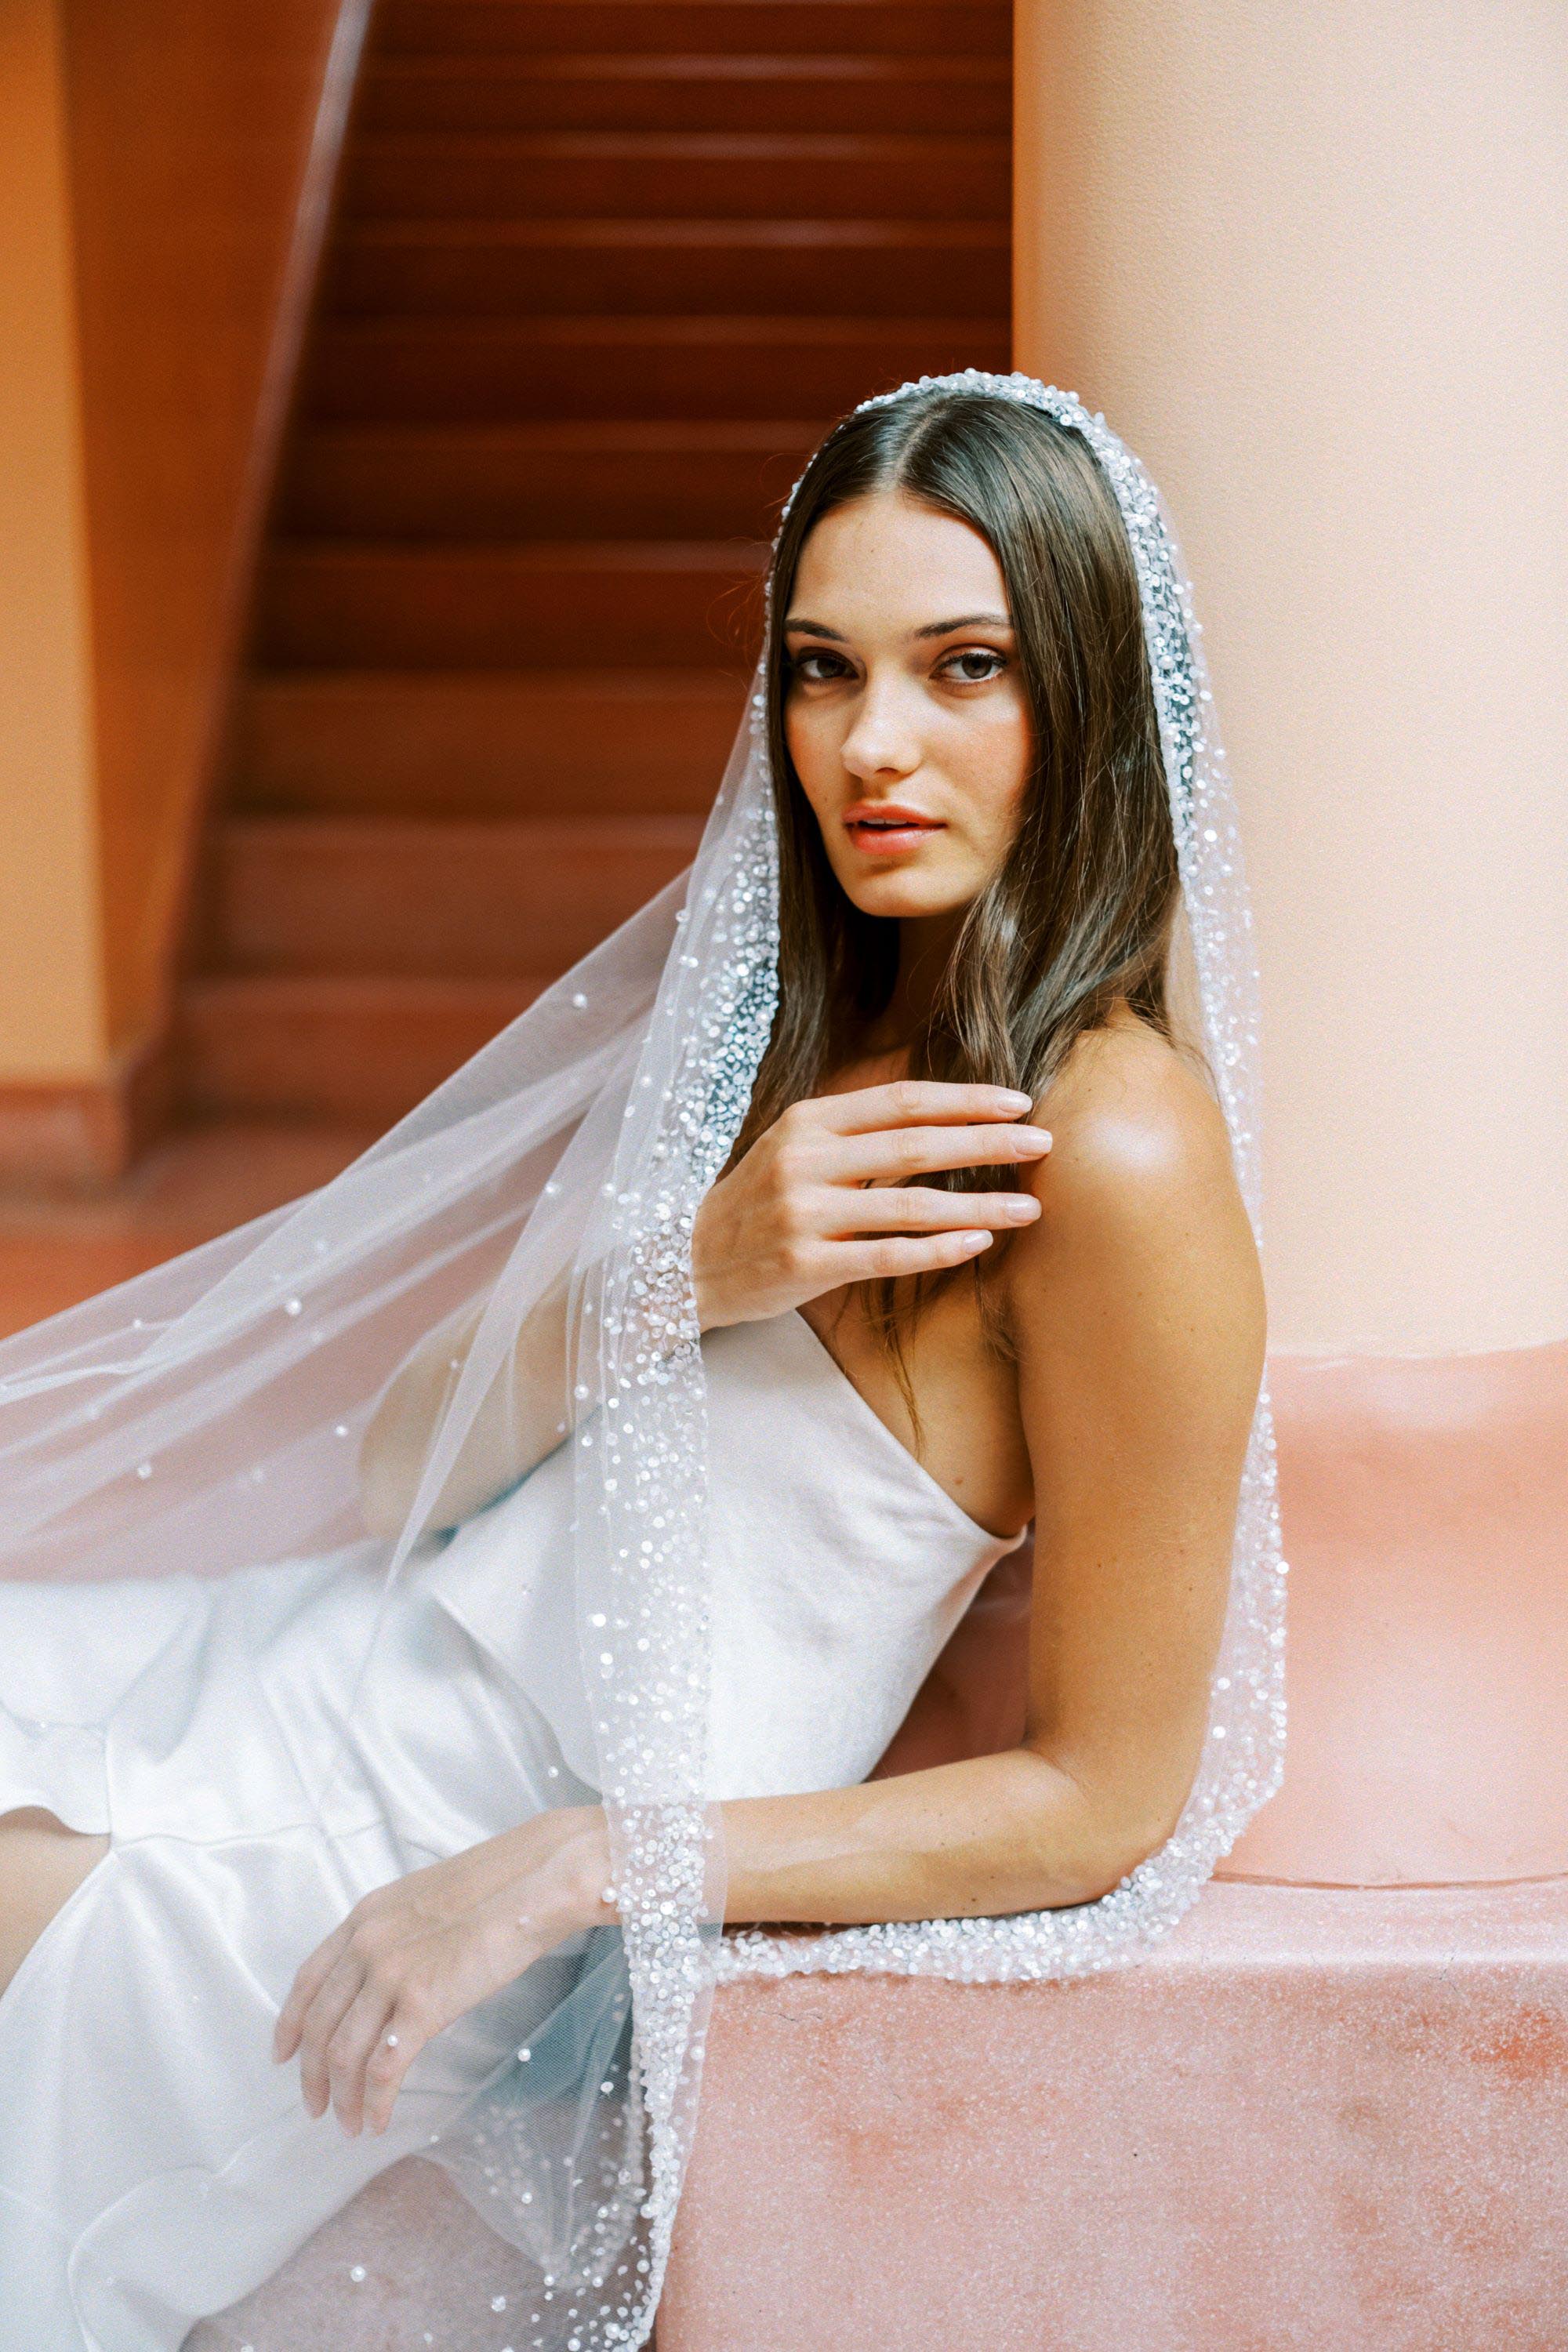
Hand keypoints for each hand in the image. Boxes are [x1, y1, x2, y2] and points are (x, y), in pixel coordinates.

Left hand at [273, 1807, 612, 2136]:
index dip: (291, 2025)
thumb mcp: (424, 1902)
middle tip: (318, 2109)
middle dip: (314, 2077)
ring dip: (344, 2099)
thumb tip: (388, 1981)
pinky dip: (376, 2101)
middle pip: (321, 2026)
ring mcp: (391, 1974)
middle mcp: (367, 1945)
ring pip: (345, 2055)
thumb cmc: (498, 1888)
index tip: (284, 2056)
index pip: (307, 1981)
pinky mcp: (423, 2003)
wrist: (535, 1880)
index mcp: (365, 1918)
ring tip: (352, 2125)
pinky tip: (380, 2119)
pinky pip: (384, 2067)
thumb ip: (395, 1937)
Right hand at [691, 1080, 1050, 1329]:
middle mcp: (804, 1161)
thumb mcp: (793, 1149)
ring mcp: (803, 1214)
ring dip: (979, 1204)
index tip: (1018, 1102)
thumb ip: (854, 1133)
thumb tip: (941, 1116)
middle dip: (987, 1143)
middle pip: (914, 1145)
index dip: (964, 1100)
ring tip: (1031, 1208)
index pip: (900, 1101)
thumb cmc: (756, 1204)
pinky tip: (979, 1243)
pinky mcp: (805, 1265)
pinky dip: (938, 1249)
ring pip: (910, 1205)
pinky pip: (887, 1256)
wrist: (685, 1263)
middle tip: (1043, 1144)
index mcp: (807, 1122)